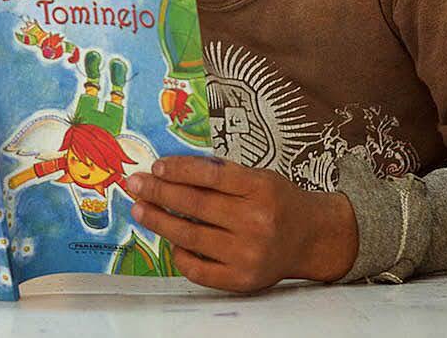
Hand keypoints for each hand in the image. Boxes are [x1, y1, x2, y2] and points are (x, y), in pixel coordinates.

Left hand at [126, 156, 357, 291]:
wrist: (312, 238)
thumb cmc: (278, 202)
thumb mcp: (259, 177)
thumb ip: (220, 174)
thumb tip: (170, 169)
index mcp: (260, 189)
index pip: (209, 176)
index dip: (178, 170)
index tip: (155, 167)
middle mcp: (256, 222)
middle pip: (195, 205)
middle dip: (158, 193)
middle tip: (134, 184)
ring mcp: (249, 254)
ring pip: (191, 237)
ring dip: (159, 221)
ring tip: (140, 210)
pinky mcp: (242, 279)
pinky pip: (199, 269)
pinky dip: (179, 255)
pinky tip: (171, 242)